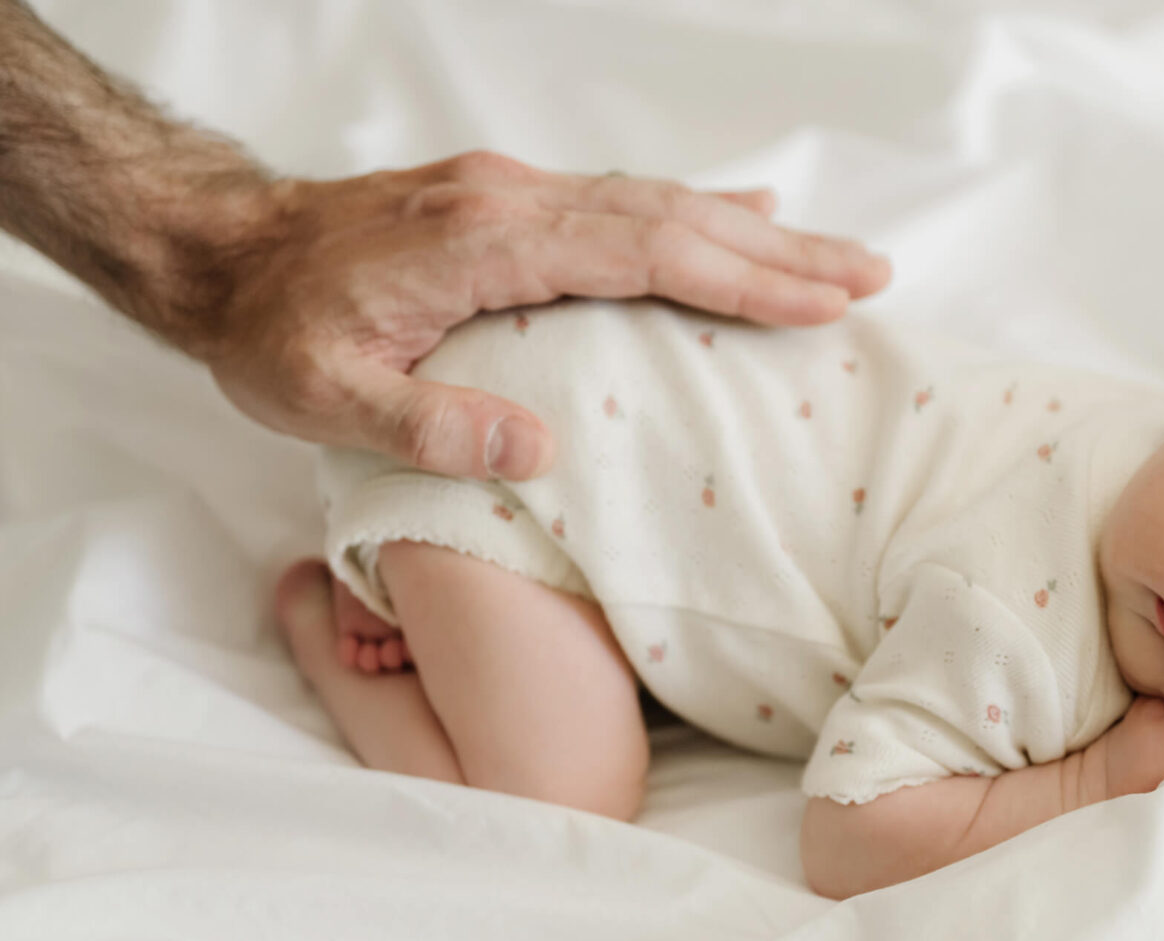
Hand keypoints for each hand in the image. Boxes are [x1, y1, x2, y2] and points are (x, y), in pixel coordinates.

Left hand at [200, 151, 893, 480]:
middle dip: (779, 253)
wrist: (222, 251)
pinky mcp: (511, 203)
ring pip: (659, 204)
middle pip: (674, 217)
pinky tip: (741, 218)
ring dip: (753, 233)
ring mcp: (514, 194)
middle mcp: (511, 201)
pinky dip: (696, 214)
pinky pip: (625, 203)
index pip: (640, 252)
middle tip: (869, 278)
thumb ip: (427, 424)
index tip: (818, 303)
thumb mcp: (323, 396)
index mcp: (482, 244)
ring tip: (836, 263)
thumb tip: (536, 452)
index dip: (737, 278)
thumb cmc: (273, 329)